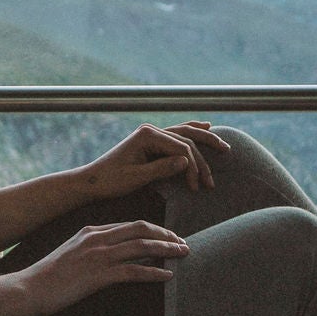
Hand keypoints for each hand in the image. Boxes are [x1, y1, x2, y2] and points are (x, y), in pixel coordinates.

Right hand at [15, 220, 189, 315]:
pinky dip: (154, 272)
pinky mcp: (98, 276)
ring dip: (167, 250)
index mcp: (91, 231)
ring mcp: (98, 256)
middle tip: (184, 243)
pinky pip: (133, 272)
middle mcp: (97, 239)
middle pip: (141, 230)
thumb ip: (89, 248)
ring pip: (141, 247)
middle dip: (166, 235)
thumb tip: (108, 254)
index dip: (153, 229)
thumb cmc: (48, 275)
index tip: (168, 236)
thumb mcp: (70, 252)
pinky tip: (168, 276)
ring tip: (183, 254)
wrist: (29, 288)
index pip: (130, 224)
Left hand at [81, 121, 230, 196]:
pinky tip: (205, 127)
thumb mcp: (136, 178)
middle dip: (203, 158)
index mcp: (147, 135)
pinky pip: (177, 133)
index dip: (193, 168)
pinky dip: (192, 131)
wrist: (92, 180)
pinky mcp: (151, 140)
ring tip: (224, 147)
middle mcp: (151, 130)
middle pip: (187, 139)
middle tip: (213, 179)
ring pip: (185, 133)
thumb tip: (187, 162)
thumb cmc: (111, 181)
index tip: (197, 188)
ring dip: (204, 141)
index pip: (182, 149)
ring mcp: (151, 133)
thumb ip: (161, 169)